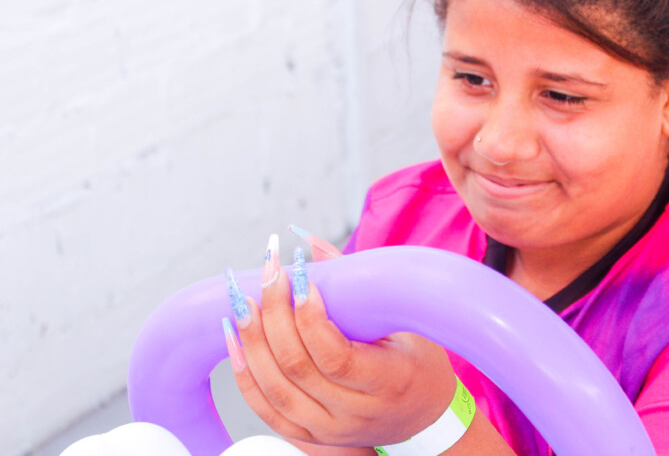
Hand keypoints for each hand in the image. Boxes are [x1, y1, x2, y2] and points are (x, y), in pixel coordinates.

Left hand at [227, 240, 456, 448]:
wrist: (425, 414)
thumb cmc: (419, 359)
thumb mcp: (405, 321)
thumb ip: (357, 281)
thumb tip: (308, 240)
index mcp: (388, 383)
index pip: (335, 356)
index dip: (309, 317)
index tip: (300, 276)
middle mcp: (356, 414)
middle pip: (297, 368)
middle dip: (274, 316)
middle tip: (269, 276)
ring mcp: (330, 430)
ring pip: (275, 390)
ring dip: (253, 342)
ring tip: (243, 302)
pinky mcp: (310, 436)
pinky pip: (266, 409)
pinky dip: (245, 373)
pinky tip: (235, 339)